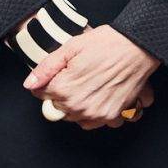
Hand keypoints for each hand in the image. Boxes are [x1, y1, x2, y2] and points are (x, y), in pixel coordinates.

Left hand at [22, 24, 158, 129]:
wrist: (138, 47)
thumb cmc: (106, 44)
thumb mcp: (71, 47)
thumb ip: (46, 68)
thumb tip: (30, 84)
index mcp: (64, 89)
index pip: (42, 95)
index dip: (49, 82)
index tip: (62, 73)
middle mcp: (79, 106)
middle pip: (58, 109)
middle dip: (64, 95)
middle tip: (78, 77)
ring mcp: (97, 114)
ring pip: (77, 119)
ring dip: (79, 107)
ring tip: (90, 87)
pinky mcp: (113, 116)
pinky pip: (98, 123)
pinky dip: (99, 114)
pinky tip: (103, 98)